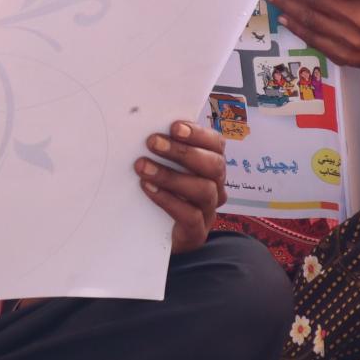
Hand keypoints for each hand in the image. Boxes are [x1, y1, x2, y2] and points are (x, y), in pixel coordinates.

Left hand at [135, 121, 226, 253]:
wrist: (155, 235)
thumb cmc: (162, 190)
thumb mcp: (165, 166)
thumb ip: (164, 148)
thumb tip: (145, 124)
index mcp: (211, 164)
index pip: (216, 144)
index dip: (198, 134)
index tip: (174, 126)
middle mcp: (216, 186)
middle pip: (214, 165)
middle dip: (183, 152)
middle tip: (152, 142)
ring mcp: (208, 210)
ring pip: (204, 189)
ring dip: (171, 175)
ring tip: (143, 167)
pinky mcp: (197, 232)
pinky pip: (190, 215)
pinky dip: (168, 199)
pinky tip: (148, 188)